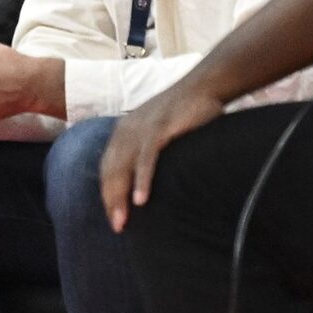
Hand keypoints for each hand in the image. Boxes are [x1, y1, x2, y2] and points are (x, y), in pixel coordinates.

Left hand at [99, 83, 224, 232]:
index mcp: (124, 132)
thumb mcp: (160, 131)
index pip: (108, 168)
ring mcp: (141, 129)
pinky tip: (141, 199)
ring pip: (123, 167)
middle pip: (110, 171)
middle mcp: (126, 131)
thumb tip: (150, 179)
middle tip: (117, 227)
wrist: (204, 84)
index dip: (108, 193)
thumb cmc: (185, 112)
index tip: (114, 217)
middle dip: (110, 201)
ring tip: (122, 221)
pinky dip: (142, 179)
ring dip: (120, 197)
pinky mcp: (160, 129)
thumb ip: (150, 151)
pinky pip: (146, 159)